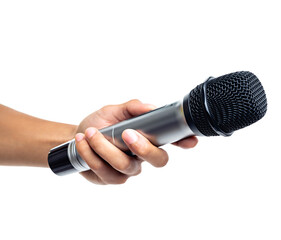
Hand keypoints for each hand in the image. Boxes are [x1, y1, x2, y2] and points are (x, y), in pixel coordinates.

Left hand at [74, 99, 197, 184]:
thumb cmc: (101, 123)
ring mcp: (129, 170)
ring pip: (126, 165)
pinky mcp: (111, 178)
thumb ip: (133, 107)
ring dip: (105, 148)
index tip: (190, 140)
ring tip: (91, 133)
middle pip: (158, 161)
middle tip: (127, 133)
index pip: (172, 141)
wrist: (77, 137)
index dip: (184, 142)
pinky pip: (105, 171)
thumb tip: (151, 108)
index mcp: (149, 137)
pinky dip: (91, 154)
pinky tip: (83, 141)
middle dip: (144, 148)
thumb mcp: (115, 110)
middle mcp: (143, 156)